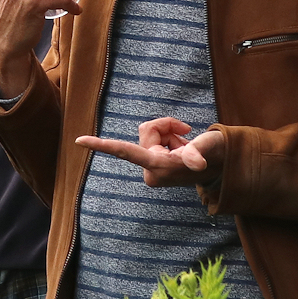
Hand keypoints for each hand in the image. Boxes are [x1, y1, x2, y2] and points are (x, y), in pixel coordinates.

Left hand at [78, 117, 224, 188]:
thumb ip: (199, 152)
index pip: (125, 152)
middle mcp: (151, 170)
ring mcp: (150, 168)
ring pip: (149, 134)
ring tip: (185, 144)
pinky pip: (153, 138)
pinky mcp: (152, 164)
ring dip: (169, 134)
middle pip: (146, 132)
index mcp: (160, 167)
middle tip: (186, 132)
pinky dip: (169, 138)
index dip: (102, 145)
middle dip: (165, 127)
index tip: (79, 141)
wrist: (218, 165)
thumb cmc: (215, 153)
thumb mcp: (209, 146)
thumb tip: (197, 164)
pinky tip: (181, 148)